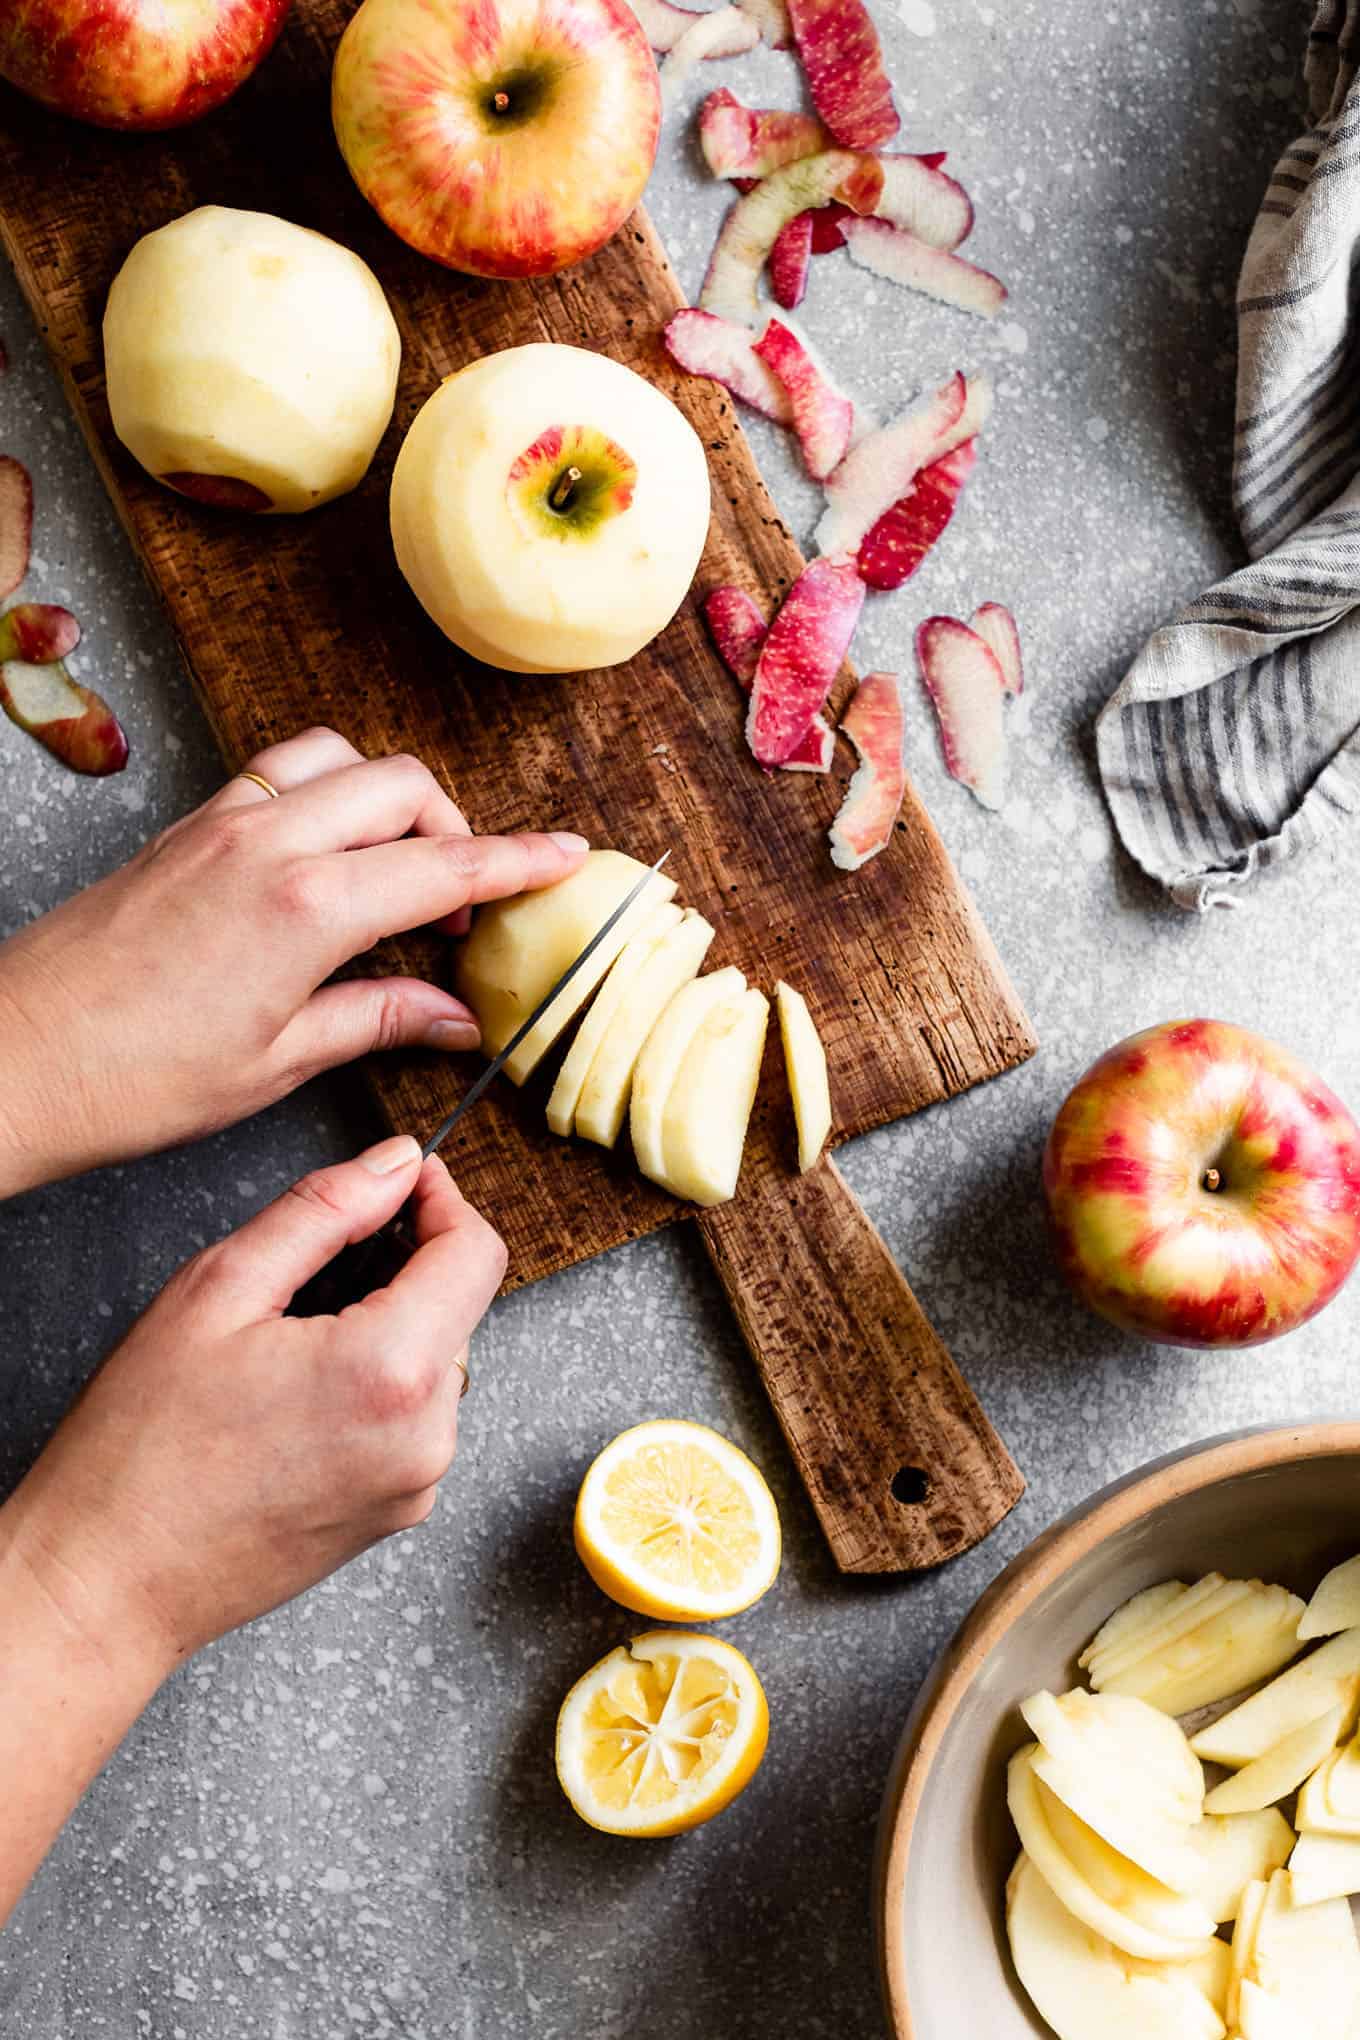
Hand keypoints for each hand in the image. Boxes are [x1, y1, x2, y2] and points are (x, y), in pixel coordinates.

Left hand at [0, 725, 586, 1195]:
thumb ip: (378, 1017)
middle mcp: (270, 843)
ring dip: (388, 796)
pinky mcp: (187, 825)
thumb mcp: (280, 1061)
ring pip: (340, 759)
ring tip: (399, 864)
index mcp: (308, 907)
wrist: (20, 1059)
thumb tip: (456, 1016)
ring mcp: (222, 822)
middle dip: (457, 827)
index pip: (447, 865)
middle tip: (470, 899)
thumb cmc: (135, 1078)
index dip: (520, 861)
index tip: (567, 856)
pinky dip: (326, 792)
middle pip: (402, 787)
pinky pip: (280, 773)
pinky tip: (327, 853)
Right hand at [0, 1137, 501, 1920]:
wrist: (110, 1580)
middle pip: (459, 1305)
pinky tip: (295, 1396)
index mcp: (393, 1369)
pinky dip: (376, 1385)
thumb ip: (324, 1210)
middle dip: (403, 1265)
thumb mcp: (220, 1289)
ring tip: (289, 1341)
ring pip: (437, 1360)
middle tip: (315, 1263)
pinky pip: (414, 1418)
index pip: (475, 1252)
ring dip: (387, 1326)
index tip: (404, 1180)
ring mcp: (418, 1482)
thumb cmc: (142, 1449)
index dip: (440, 1199)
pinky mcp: (398, 1512)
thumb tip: (393, 1164)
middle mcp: (428, 1434)